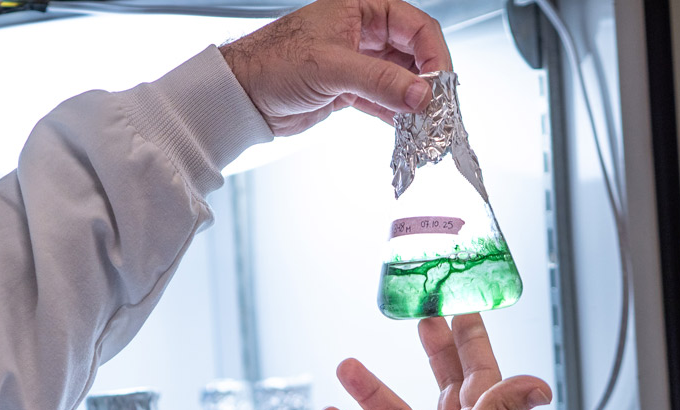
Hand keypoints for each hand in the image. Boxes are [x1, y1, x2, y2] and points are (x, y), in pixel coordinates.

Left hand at [219, 0, 451, 134]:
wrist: (240, 95)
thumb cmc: (271, 63)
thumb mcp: (331, 67)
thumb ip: (379, 81)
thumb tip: (420, 95)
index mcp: (360, 8)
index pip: (415, 26)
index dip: (433, 54)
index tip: (439, 84)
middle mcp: (362, 32)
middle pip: (413, 53)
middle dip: (426, 80)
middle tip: (437, 107)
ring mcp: (356, 62)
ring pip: (399, 78)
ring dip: (412, 101)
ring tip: (424, 123)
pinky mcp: (347, 89)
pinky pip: (382, 99)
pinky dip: (395, 114)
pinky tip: (405, 128)